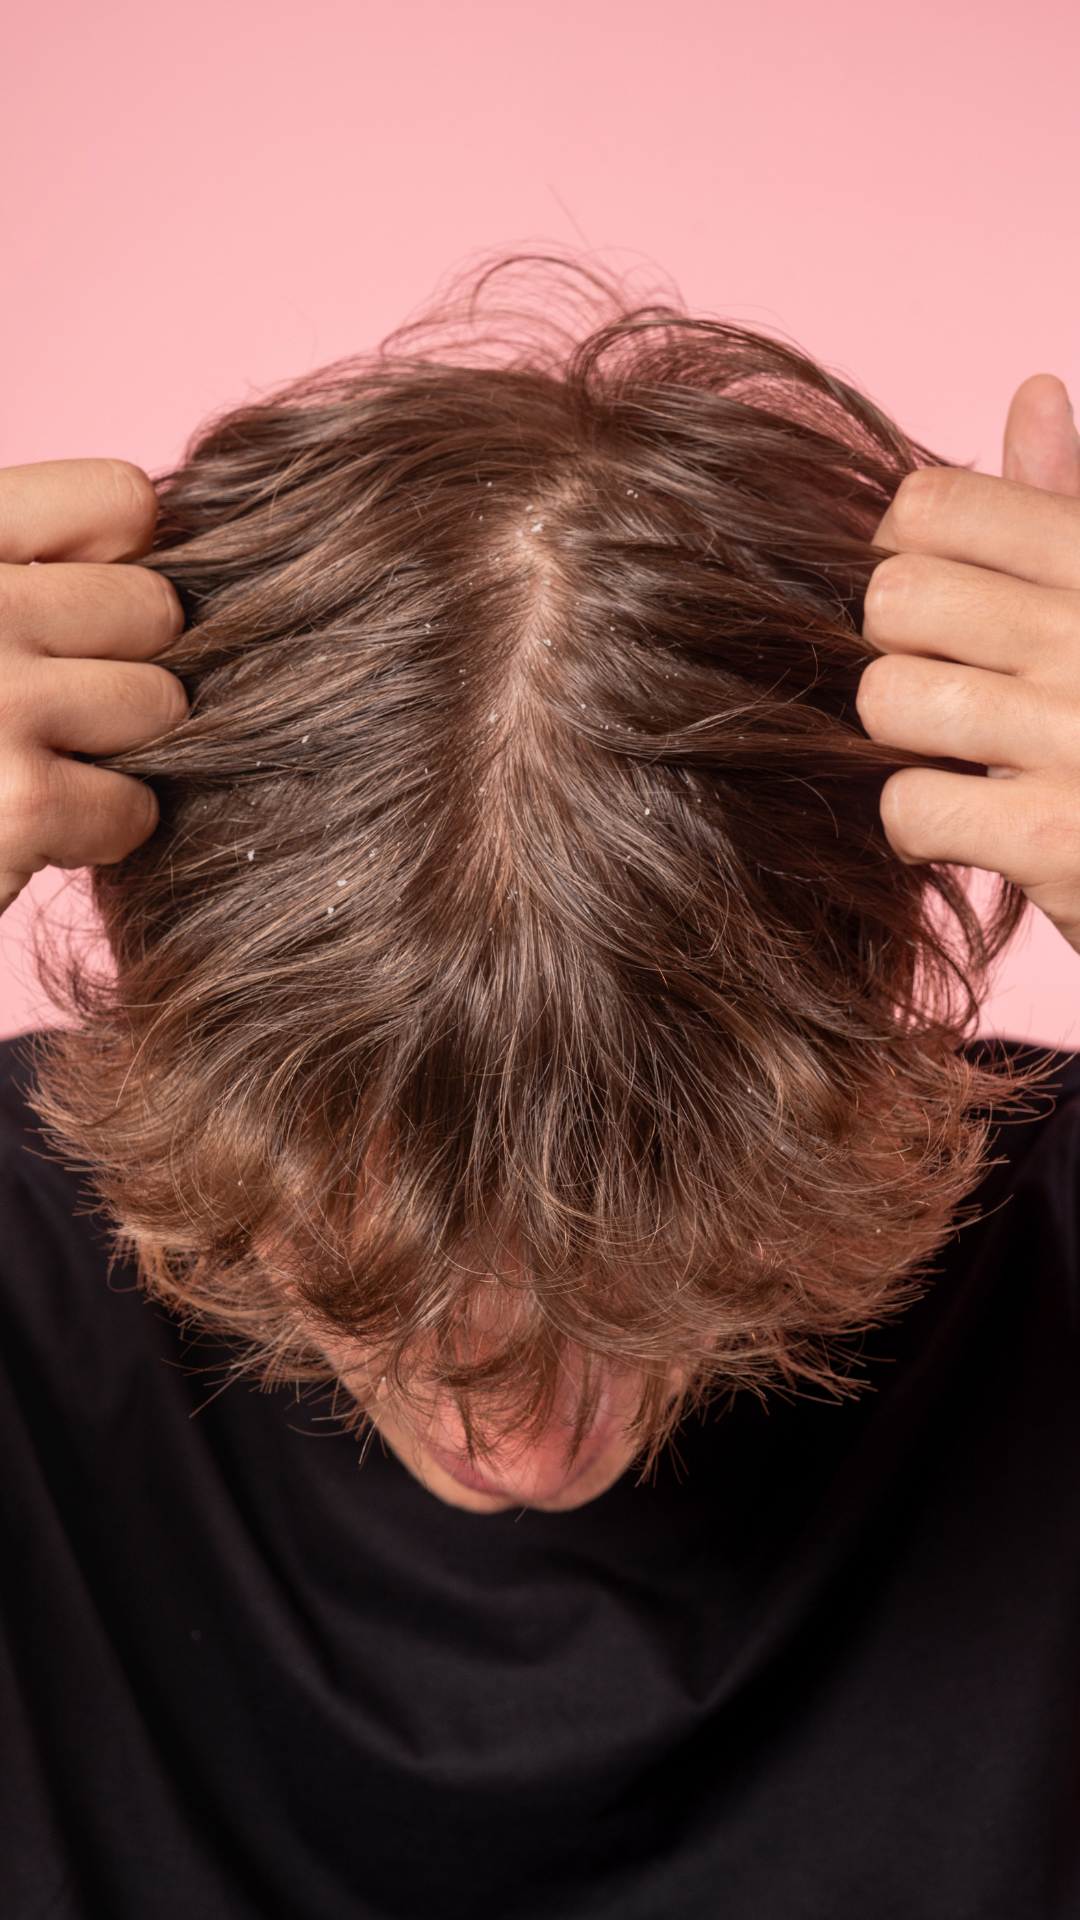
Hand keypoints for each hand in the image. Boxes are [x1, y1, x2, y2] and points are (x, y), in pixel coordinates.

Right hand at [0, 459, 186, 915]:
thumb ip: (24, 566)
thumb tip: (165, 544)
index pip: (124, 501)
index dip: (121, 563)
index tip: (77, 614)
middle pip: (155, 608)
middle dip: (120, 666)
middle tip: (48, 707)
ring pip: (158, 704)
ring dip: (114, 749)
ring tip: (33, 760)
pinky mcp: (19, 801)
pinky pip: (134, 805)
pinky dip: (98, 831)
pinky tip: (29, 824)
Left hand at [856, 377, 1079, 953]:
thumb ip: (1068, 509)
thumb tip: (1034, 394)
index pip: (930, 506)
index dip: (901, 556)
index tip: (933, 608)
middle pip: (892, 599)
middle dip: (898, 650)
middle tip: (945, 691)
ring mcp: (1079, 734)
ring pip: (887, 699)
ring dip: (904, 741)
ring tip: (957, 757)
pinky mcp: (1055, 837)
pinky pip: (907, 804)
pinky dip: (917, 827)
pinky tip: (963, 827)